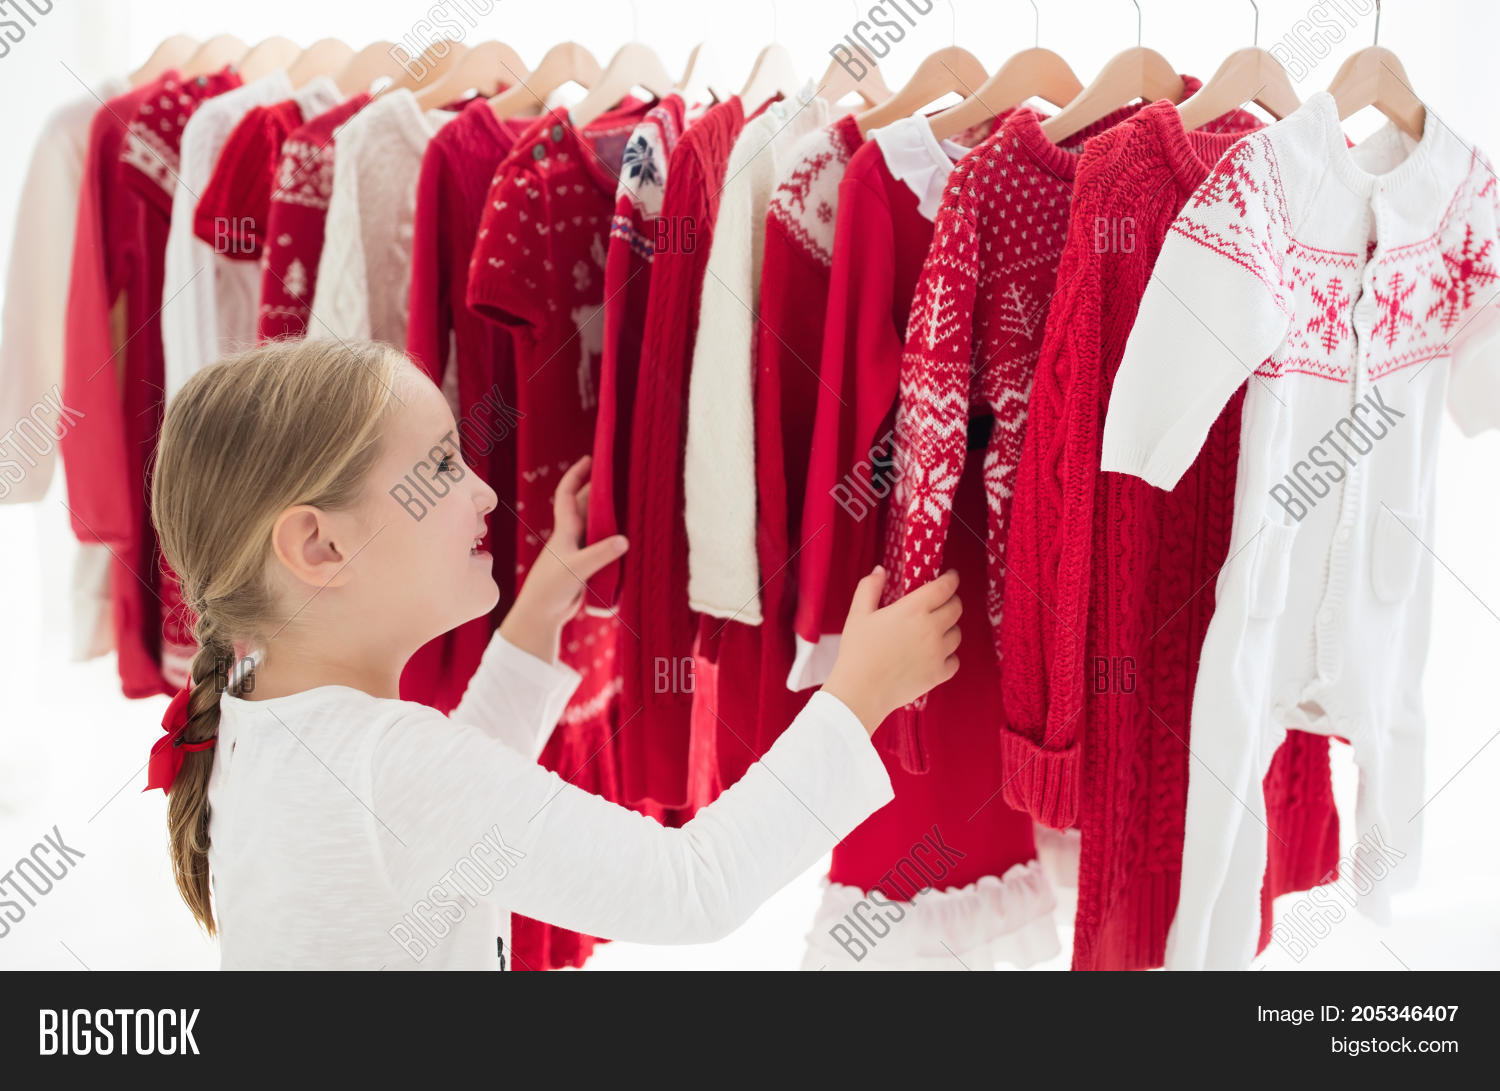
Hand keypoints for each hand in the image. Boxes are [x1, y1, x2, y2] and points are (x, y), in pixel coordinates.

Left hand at [499, 456, 626, 663]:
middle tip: (619, 475)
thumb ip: (599, 554)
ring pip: (596, 526)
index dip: (577, 474)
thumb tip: (624, 540)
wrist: (541, 614)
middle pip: (586, 505)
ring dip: (609, 514)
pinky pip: (602, 545)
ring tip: (629, 501)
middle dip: (599, 489)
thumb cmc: (551, 588)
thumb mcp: (576, 568)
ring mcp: (578, 551)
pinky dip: (613, 539)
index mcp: (565, 530)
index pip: (568, 494)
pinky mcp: (586, 566)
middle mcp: (571, 536)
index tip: (590, 458)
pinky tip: (627, 538)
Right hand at [820, 567, 961, 735]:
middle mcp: (931, 628)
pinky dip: (948, 656)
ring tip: (935, 630)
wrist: (861, 691)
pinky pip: (954, 660)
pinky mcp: (939, 674)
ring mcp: (938, 653)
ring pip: (957, 634)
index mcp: (913, 609)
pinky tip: (934, 655)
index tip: (950, 576)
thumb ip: (870, 588)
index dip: (951, 579)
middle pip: (956, 608)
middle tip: (941, 602)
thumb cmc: (857, 651)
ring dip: (949, 628)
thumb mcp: (858, 614)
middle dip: (951, 601)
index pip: (944, 588)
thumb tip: (880, 570)